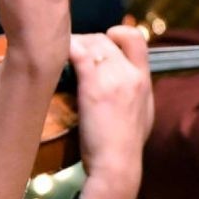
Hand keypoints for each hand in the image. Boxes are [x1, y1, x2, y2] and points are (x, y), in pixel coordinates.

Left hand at [72, 26, 152, 198]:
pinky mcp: (94, 86)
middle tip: (69, 51)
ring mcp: (114, 79)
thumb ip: (135, 94)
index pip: (137, 40)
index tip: (103, 40)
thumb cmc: (124, 147)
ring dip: (73, 44)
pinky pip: (79, 55)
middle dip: (86, 40)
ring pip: (91, 44)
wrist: (118, 165)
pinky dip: (66, 49)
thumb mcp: (141, 115)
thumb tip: (124, 85)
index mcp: (145, 81)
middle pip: (106, 40)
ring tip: (58, 53)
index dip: (118, 33)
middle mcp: (132, 75)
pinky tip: (54, 53)